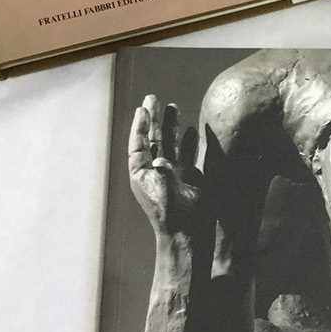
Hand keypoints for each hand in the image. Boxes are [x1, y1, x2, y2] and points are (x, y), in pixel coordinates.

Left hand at [128, 94, 203, 237]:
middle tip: (153, 98)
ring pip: (170, 142)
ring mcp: (172, 172)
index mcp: (142, 174)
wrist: (188, 233)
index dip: (140, 126)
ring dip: (171, 126)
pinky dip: (189, 140)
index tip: (143, 109)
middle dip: (153, 119)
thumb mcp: (165, 195)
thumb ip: (163, 175)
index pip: (138, 144)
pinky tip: (192, 129)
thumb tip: (161, 160)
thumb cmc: (172, 216)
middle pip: (153, 139)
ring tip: (173, 107)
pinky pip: (187, 152)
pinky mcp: (188, 176)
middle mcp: (155, 170)